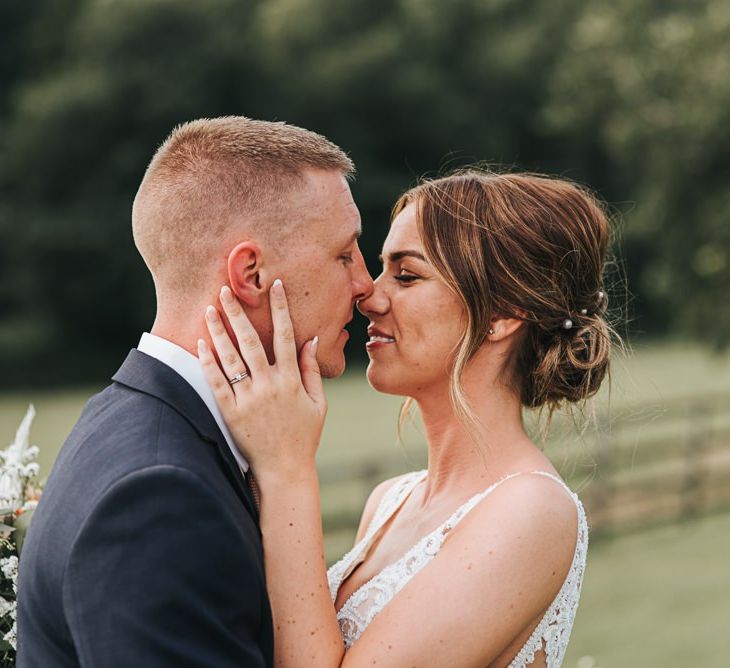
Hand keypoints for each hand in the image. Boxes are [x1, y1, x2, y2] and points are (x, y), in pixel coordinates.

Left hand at [198, 280, 326, 483]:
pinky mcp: (230, 413)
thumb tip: (310, 340)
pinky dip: (208, 362)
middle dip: (238, 312)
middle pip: (251, 340)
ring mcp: (248, 399)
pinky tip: (201, 344)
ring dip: (218, 331)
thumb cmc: (304, 436)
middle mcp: (269, 386)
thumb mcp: (318, 403)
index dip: (281, 309)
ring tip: (209, 309)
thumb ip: (312, 370)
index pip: (286, 336)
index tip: (276, 286)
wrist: (284, 469)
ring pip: (230, 357)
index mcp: (291, 380)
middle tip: (226, 289)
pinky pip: (215, 383)